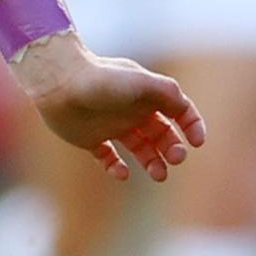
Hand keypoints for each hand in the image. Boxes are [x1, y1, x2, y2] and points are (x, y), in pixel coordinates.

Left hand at [13, 33, 204, 179]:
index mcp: (147, 95)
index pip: (179, 110)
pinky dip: (117, 167)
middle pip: (162, 133)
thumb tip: (185, 108)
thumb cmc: (102, 80)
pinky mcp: (91, 138)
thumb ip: (168, 93)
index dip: (192, 125)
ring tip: (159, 175)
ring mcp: (112, 125)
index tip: (196, 142)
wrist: (58, 84)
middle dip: (173, 147)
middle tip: (176, 159)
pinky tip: (122, 173)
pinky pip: (108, 157)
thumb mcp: (141, 82)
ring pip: (140, 148)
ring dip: (153, 161)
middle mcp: (132, 110)